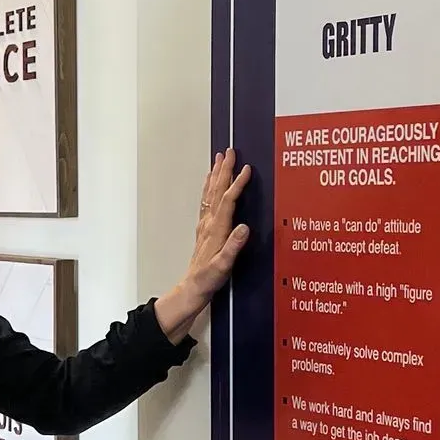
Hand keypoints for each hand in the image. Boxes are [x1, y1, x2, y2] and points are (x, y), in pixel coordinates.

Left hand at [156, 149, 251, 340]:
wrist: (192, 289)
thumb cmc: (208, 280)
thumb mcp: (223, 267)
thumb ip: (233, 247)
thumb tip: (244, 228)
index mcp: (216, 230)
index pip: (228, 201)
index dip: (237, 184)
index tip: (247, 168)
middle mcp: (209, 223)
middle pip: (217, 191)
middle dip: (224, 170)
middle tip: (229, 151)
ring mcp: (205, 225)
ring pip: (210, 193)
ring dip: (216, 174)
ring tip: (219, 158)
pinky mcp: (204, 229)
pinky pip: (207, 201)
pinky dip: (210, 188)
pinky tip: (211, 183)